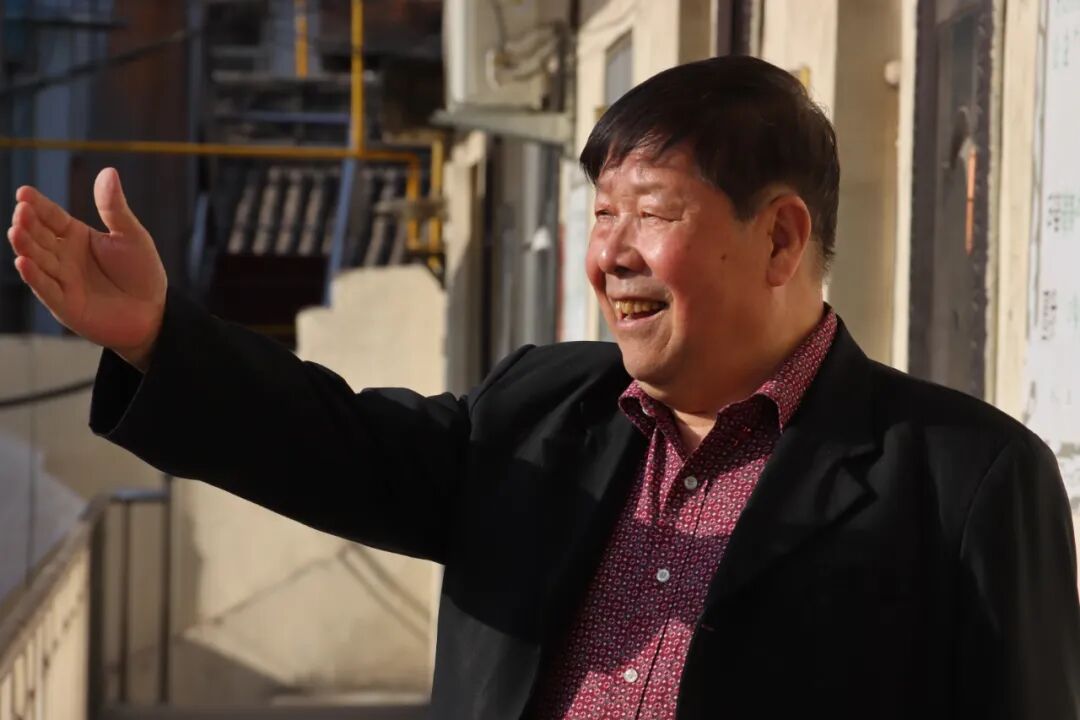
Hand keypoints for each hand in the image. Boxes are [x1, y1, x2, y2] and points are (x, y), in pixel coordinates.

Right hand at [7, 167, 167, 371]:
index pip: (51, 217)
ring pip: (38, 260)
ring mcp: (62, 280)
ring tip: (16, 230)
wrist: (154, 313)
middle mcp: (63, 256)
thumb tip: (108, 171)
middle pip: (40, 236)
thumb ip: (114, 208)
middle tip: (21, 210)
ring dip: (26, 247)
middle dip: (29, 224)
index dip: (38, 205)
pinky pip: (46, 288)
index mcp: (76, 236)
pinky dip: (34, 276)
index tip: (24, 192)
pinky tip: (23, 261)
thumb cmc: (142, 273)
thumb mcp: (132, 235)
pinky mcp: (65, 304)